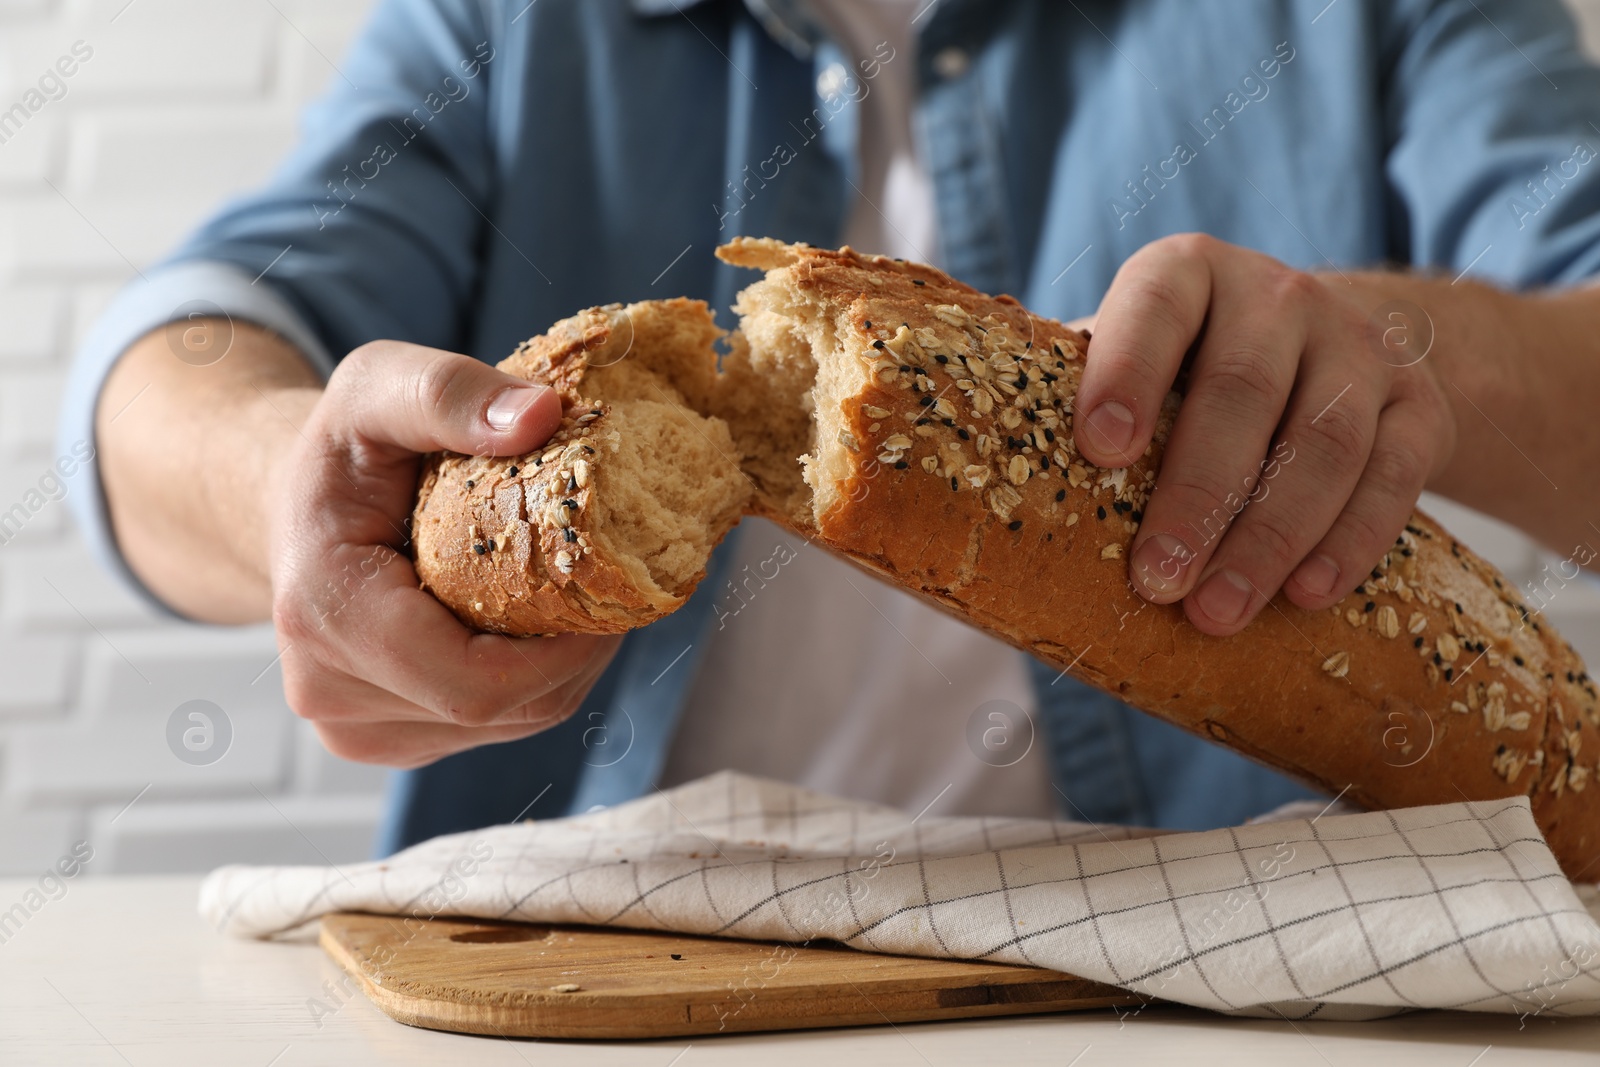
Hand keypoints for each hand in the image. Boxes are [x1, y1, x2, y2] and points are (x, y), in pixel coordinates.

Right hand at [268, 340, 621, 766]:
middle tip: (612, 590)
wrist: (289, 508)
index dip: (566, 652)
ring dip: (559, 671)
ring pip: (504, 726)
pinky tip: (533, 626)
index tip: (611, 591)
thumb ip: (448, 392)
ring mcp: (353, 729)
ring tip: (575, 599)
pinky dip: (530, 684)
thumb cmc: (341, 447)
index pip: (476, 682)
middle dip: (576, 656)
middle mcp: (328, 692)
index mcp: (326, 615)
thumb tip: (540, 414)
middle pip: (502, 710)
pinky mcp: (380, 740)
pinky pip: (486, 728)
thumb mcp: (379, 386)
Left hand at [1072, 233, 1457, 635]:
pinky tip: (1307, 593)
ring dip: (1269, 536)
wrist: (1322, 348)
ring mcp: (1357, 344)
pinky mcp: (1419, 401)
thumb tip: (965, 466)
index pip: (1155, 308)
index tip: (1100, 452)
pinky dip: (1352, 539)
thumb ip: (1063, 391)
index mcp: (1184, 274)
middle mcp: (1276, 295)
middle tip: (1156, 581)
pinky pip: (1396, 472)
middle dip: (1196, 496)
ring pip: (1323, 440)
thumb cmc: (1182, 371)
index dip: (1127, 374)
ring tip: (1218, 611)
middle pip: (1241, 392)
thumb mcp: (1129, 357)